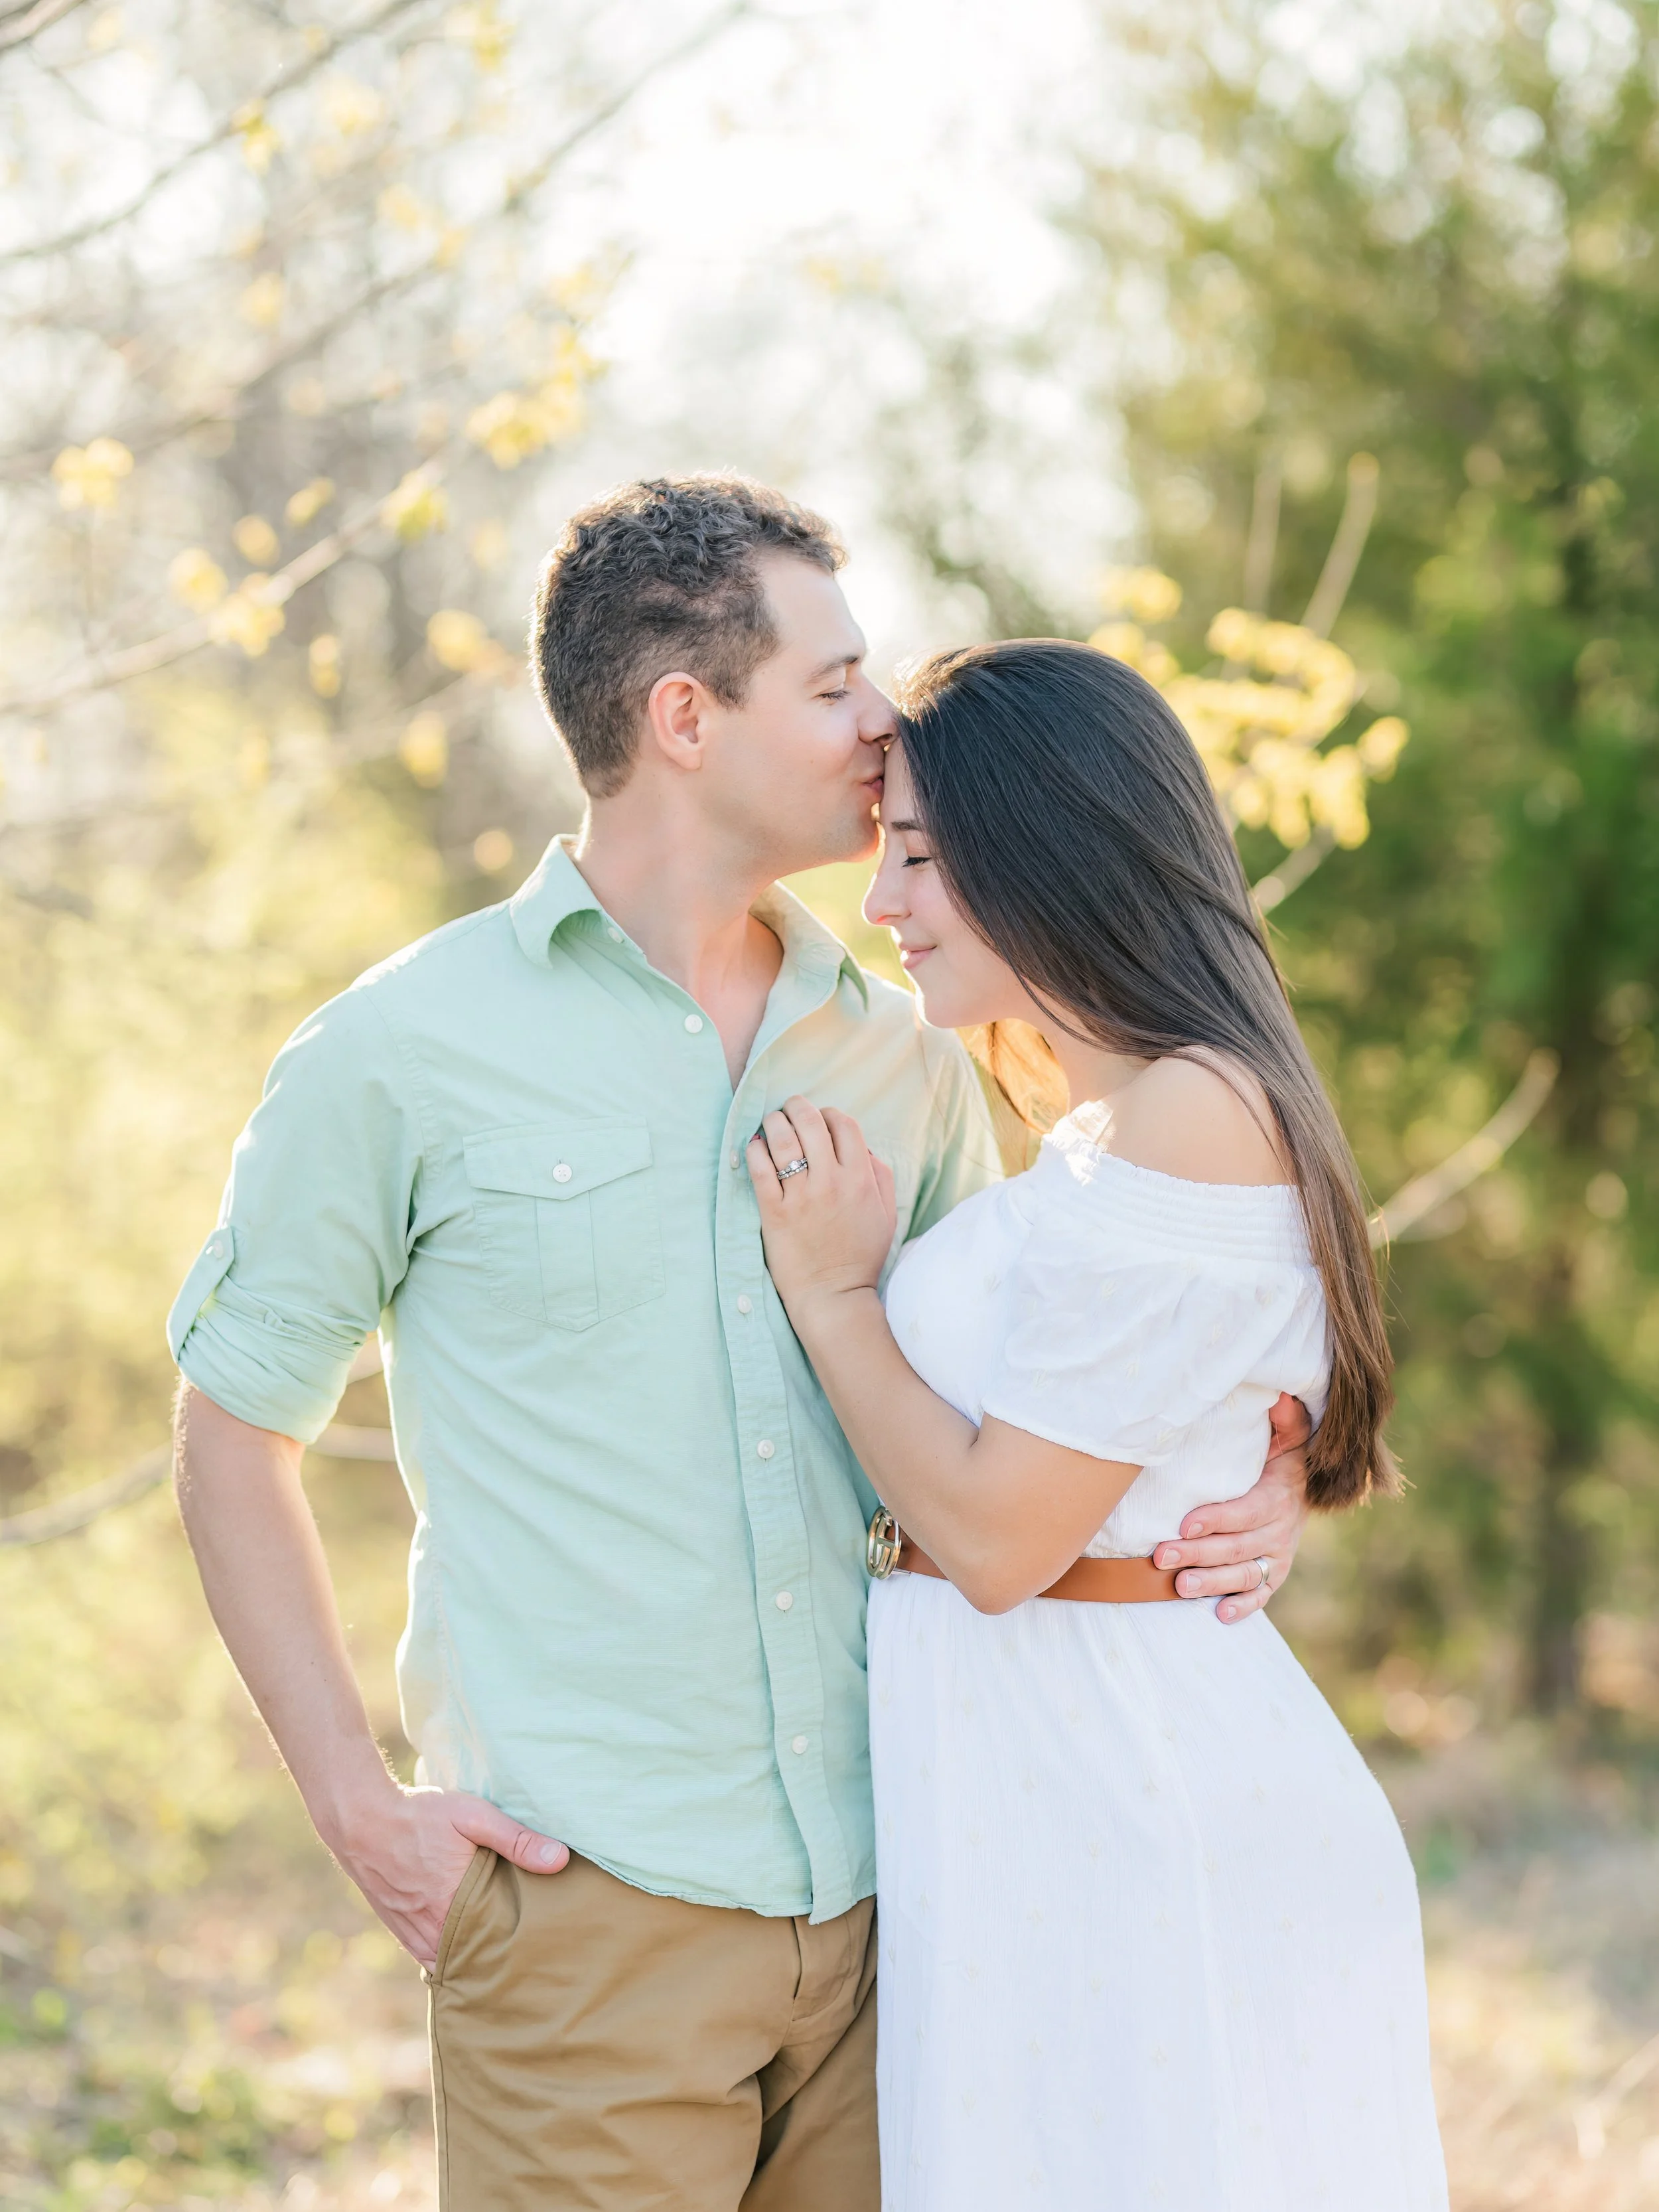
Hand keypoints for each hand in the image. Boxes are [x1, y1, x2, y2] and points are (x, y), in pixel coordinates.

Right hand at [331, 1784, 568, 1967]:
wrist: (359, 1817)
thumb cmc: (419, 1815)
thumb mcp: (472, 1816)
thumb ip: (515, 1839)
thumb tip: (560, 1859)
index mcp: (453, 1906)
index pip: (493, 1947)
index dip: (516, 1954)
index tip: (540, 1956)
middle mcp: (430, 1928)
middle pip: (471, 1959)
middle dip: (495, 1964)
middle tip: (526, 1964)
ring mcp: (410, 1930)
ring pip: (446, 1960)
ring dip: (469, 1961)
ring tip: (499, 1962)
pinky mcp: (396, 1925)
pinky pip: (425, 1954)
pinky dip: (445, 1956)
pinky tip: (463, 1950)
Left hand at [747, 1095, 896, 1316]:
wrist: (834, 1296)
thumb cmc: (860, 1256)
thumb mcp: (886, 1214)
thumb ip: (881, 1176)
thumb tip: (863, 1148)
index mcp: (861, 1179)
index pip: (845, 1125)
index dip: (831, 1114)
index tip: (821, 1119)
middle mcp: (832, 1182)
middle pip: (812, 1122)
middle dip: (797, 1106)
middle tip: (789, 1108)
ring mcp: (802, 1196)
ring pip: (783, 1139)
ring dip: (774, 1122)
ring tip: (770, 1123)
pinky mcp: (775, 1212)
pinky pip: (760, 1168)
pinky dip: (755, 1149)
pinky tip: (755, 1146)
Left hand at [1152, 1393, 1311, 1623]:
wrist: (1304, 1492)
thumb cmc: (1280, 1459)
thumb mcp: (1287, 1436)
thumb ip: (1284, 1418)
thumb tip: (1278, 1391)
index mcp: (1279, 1496)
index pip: (1247, 1511)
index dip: (1218, 1518)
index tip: (1185, 1522)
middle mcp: (1281, 1530)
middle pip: (1238, 1547)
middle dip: (1199, 1553)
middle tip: (1161, 1556)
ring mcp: (1278, 1556)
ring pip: (1245, 1575)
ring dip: (1212, 1583)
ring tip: (1180, 1587)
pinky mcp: (1274, 1575)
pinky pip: (1261, 1596)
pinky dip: (1244, 1607)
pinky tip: (1220, 1615)